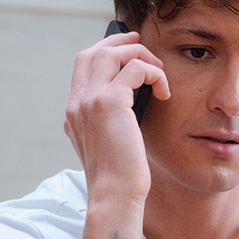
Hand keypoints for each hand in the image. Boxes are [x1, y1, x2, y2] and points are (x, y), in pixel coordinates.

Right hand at [64, 30, 169, 204]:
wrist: (114, 196)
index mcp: (74, 113)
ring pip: (111, 54)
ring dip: (139, 56)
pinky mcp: (109, 102)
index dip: (104, 52)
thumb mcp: (109, 145)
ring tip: (158, 71)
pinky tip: (164, 92)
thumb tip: (131, 105)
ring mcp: (89, 101)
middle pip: (91, 53)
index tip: (126, 52)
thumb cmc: (119, 178)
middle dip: (117, 42)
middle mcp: (77, 103)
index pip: (82, 67)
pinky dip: (154, 74)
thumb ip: (111, 122)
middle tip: (140, 43)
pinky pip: (135, 69)